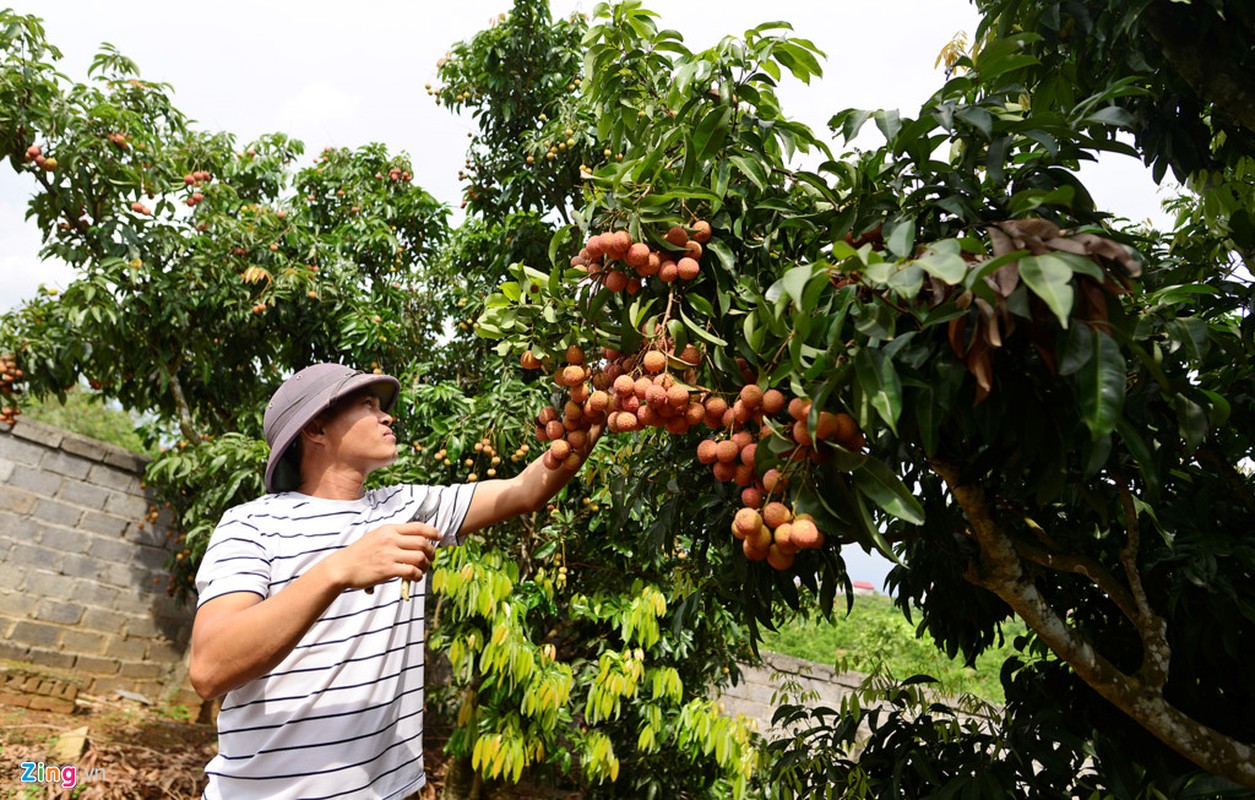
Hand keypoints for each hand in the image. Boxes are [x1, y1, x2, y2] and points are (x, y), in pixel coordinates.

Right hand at [327, 521, 441, 590]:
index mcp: (388, 529)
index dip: (432, 531)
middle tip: (430, 559)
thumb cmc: (359, 554)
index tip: (439, 537)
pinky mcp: (387, 569)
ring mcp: (389, 554)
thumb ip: (393, 536)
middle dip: (431, 551)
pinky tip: (414, 578)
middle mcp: (390, 539)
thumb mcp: (375, 537)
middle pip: (423, 542)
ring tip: (421, 570)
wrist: (342, 567)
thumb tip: (413, 540)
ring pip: (420, 557)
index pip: (417, 527)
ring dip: (425, 565)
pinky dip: (417, 575)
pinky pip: (412, 571)